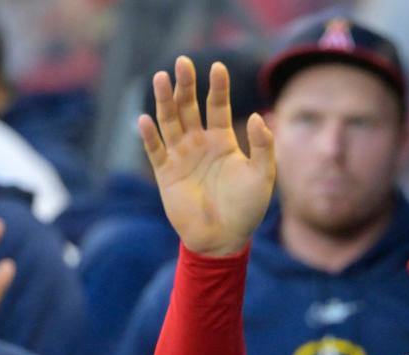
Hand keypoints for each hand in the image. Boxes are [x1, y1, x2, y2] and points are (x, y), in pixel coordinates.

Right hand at [140, 56, 275, 257]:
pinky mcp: (166, 173)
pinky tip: (144, 119)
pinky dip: (149, 135)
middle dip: (186, 85)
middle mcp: (199, 143)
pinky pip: (155, 150)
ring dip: (164, 100)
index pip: (217, 106)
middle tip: (183, 62)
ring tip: (162, 77)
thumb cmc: (246, 209)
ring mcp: (181, 156)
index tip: (218, 66)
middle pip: (189, 106)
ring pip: (170, 121)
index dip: (217, 87)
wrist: (224, 238)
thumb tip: (258, 117)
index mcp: (223, 141)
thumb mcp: (263, 176)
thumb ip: (264, 147)